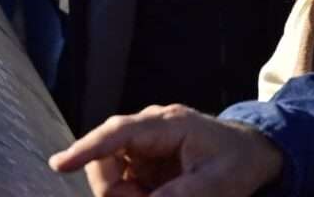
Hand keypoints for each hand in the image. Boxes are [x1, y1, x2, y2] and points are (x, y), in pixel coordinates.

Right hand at [48, 104, 283, 196]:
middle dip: (116, 191)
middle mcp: (149, 127)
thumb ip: (183, 195)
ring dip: (124, 195)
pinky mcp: (143, 158)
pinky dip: (132, 195)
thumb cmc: (238, 162)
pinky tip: (158, 195)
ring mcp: (144, 142)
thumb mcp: (219, 184)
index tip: (61, 164)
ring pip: (109, 173)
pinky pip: (121, 181)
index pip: (119, 133)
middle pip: (105, 158)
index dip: (88, 148)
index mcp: (169, 124)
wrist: (252, 151)